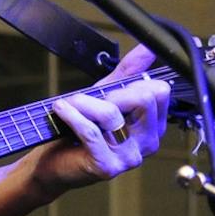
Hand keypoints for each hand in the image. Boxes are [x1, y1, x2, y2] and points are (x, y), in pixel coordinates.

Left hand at [28, 45, 171, 193]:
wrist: (54, 162)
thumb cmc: (80, 129)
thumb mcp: (106, 94)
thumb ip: (129, 71)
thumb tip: (148, 48)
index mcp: (154, 126)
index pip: (160, 91)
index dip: (133, 85)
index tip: (111, 92)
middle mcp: (148, 143)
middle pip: (143, 99)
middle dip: (111, 93)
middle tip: (90, 100)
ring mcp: (130, 158)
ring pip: (112, 114)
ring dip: (83, 103)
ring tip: (69, 104)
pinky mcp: (108, 167)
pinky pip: (91, 131)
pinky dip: (71, 115)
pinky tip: (61, 110)